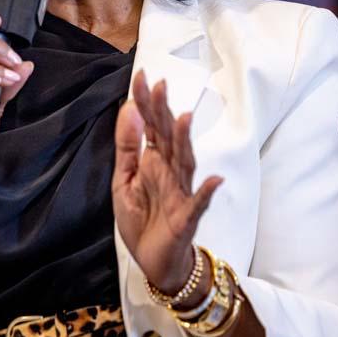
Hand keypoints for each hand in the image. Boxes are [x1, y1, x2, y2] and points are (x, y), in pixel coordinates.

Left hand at [112, 70, 222, 293]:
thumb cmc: (142, 218)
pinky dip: (207, 191)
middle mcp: (170, 171)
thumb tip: (129, 109)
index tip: (142, 76)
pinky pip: (199, 203)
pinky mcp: (187, 217)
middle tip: (160, 85)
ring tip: (183, 118)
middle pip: (168, 136)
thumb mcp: (123, 179)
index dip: (146, 102)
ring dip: (185, 141)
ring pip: (185, 162)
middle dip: (163, 111)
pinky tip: (214, 179)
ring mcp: (181, 192)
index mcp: (153, 160)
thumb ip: (127, 147)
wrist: (153, 261)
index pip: (151, 125)